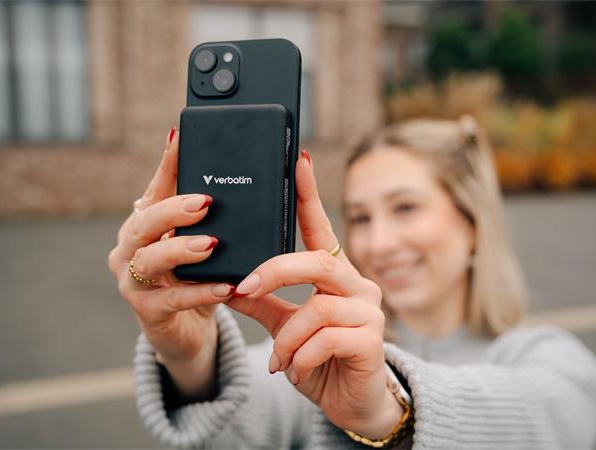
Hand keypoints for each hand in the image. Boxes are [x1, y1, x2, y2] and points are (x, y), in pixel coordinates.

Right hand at [107, 127, 233, 393]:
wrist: (186, 330)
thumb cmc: (194, 278)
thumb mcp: (201, 243)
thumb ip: (209, 216)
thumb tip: (237, 174)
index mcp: (144, 225)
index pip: (154, 189)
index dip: (167, 164)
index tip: (182, 136)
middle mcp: (130, 249)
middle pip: (142, 222)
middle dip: (172, 210)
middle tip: (205, 202)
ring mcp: (132, 282)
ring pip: (148, 260)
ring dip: (179, 249)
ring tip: (211, 243)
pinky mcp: (147, 313)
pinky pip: (172, 300)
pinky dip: (199, 291)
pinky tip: (225, 286)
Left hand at [226, 151, 403, 437]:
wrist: (352, 405)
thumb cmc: (320, 360)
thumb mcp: (283, 327)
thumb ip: (261, 302)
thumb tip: (223, 281)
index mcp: (335, 276)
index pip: (321, 228)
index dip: (309, 194)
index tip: (297, 158)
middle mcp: (358, 286)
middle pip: (317, 260)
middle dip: (274, 271)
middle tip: (243, 288)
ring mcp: (369, 312)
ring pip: (317, 307)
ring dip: (286, 336)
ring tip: (277, 360)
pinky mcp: (372, 341)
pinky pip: (327, 338)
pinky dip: (301, 357)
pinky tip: (296, 372)